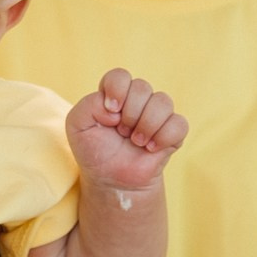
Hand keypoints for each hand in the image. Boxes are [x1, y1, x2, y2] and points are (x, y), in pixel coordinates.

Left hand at [66, 68, 186, 192]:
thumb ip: (88, 105)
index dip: (117, 90)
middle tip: (121, 132)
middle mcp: (137, 99)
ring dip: (146, 125)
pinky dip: (164, 137)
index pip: (120, 76)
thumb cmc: (93, 151)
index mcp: (114, 94)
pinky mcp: (173, 132)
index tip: (110, 112)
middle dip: (129, 114)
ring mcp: (157, 114)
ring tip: (136, 142)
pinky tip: (151, 148)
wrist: (111, 180)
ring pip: (163, 102)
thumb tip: (115, 107)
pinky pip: (179, 123)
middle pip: (142, 87)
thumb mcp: (77, 126)